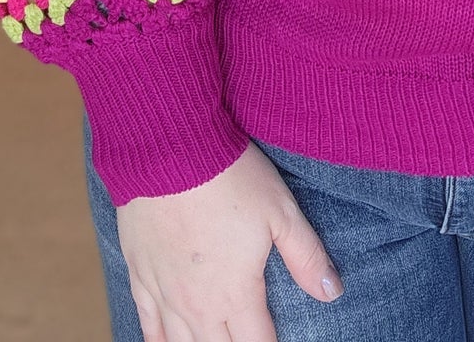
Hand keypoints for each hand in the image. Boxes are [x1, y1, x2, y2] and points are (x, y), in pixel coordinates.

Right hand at [117, 141, 342, 340]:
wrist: (169, 151)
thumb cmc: (231, 178)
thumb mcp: (281, 212)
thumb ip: (307, 258)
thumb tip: (333, 294)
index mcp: (236, 294)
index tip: (276, 340)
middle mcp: (197, 306)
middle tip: (248, 336)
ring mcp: (164, 294)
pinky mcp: (140, 275)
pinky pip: (147, 326)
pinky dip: (159, 341)